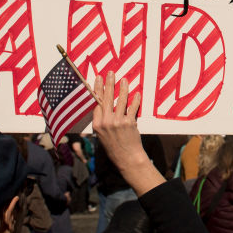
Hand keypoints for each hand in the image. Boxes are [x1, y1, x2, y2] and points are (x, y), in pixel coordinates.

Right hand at [91, 72, 162, 195]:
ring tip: (124, 79)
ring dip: (122, 88)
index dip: (97, 89)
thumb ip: (101, 120)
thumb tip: (101, 105)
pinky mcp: (130, 123)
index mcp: (97, 124)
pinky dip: (135, 100)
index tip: (97, 79)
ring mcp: (118, 122)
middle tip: (109, 73)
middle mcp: (106, 122)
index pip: (96, 102)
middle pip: (106, 98)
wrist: (126, 158)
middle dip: (108, 83)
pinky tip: (137, 93)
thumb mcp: (101, 135)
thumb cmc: (113, 147)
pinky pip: (133, 108)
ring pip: (120, 100)